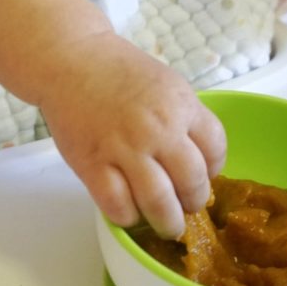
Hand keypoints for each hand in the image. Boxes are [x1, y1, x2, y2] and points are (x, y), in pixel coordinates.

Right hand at [40, 32, 225, 238]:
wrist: (71, 60)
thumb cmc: (119, 70)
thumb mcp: (166, 83)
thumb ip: (184, 117)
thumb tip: (199, 156)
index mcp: (181, 105)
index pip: (215, 148)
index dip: (215, 168)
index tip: (206, 176)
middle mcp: (158, 129)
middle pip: (192, 182)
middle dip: (194, 201)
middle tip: (188, 206)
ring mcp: (124, 149)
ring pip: (158, 202)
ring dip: (168, 221)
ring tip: (168, 225)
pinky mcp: (92, 165)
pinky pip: (118, 205)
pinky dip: (128, 217)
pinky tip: (131, 213)